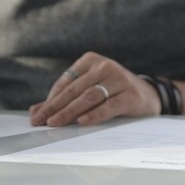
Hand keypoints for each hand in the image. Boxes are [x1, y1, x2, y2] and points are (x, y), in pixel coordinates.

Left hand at [28, 52, 158, 126]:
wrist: (148, 95)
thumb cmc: (113, 92)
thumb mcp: (90, 90)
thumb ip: (63, 99)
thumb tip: (35, 111)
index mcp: (92, 60)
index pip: (66, 81)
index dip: (50, 100)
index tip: (37, 115)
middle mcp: (105, 66)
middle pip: (75, 89)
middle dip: (55, 107)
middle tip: (41, 121)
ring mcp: (120, 79)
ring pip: (90, 96)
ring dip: (70, 111)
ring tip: (56, 123)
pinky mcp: (130, 95)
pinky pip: (109, 106)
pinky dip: (95, 114)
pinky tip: (83, 122)